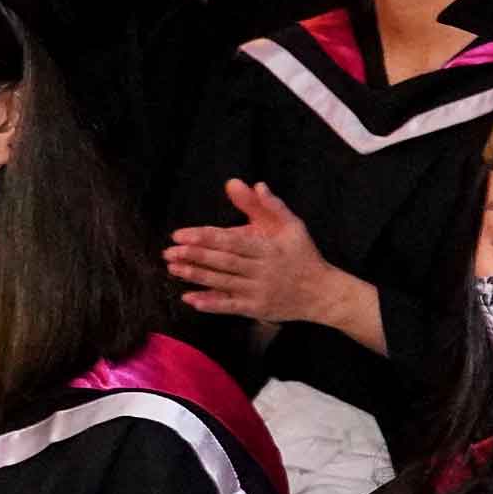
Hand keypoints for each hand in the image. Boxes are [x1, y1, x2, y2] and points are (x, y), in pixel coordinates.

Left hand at [164, 180, 340, 331]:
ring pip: (223, 283)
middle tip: (169, 251)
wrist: (323, 294)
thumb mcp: (293, 227)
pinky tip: (191, 299)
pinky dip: (210, 304)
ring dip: (197, 276)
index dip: (205, 237)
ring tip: (173, 268)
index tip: (181, 234)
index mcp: (269, 248)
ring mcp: (260, 291)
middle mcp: (263, 270)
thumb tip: (256, 184)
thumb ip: (271, 206)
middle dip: (195, 256)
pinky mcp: (257, 309)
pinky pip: (230, 307)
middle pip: (224, 262)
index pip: (232, 241)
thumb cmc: (304, 256)